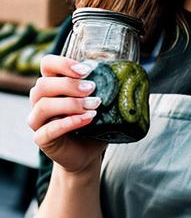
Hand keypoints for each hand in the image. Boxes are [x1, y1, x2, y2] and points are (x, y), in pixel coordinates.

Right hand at [28, 54, 106, 174]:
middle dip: (69, 85)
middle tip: (92, 88)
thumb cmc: (92, 124)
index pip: (47, 65)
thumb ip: (103, 88)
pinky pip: (49, 129)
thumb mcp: (98, 102)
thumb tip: (125, 75)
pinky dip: (69, 122)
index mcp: (52, 85)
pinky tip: (87, 119)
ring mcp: (38, 120)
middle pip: (43, 84)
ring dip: (71, 103)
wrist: (88, 153)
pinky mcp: (42, 139)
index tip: (86, 71)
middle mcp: (40, 100)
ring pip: (43, 105)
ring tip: (93, 106)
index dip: (62, 63)